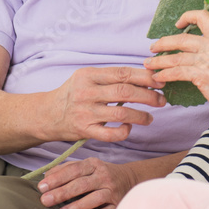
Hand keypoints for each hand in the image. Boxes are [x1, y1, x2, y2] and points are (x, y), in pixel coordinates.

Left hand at [37, 157, 134, 208]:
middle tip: (45, 201)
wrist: (129, 179)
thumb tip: (46, 176)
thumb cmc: (99, 174)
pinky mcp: (117, 205)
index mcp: (93, 164)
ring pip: (94, 199)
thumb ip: (66, 169)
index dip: (57, 178)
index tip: (42, 187)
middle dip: (62, 193)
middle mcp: (103, 176)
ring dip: (76, 207)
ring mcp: (111, 191)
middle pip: (81, 184)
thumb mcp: (86, 166)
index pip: (74, 169)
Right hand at [45, 66, 165, 143]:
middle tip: (162, 100)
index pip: (123, 73)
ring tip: (150, 118)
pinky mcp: (84, 130)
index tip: (160, 81)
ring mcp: (85, 112)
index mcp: (89, 75)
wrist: (46, 114)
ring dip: (141, 116)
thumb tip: (146, 77)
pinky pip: (110, 134)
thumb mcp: (88, 78)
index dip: (145, 77)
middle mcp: (86, 92)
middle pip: (125, 92)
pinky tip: (129, 128)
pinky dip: (124, 132)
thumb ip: (112, 77)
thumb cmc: (74, 94)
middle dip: (149, 96)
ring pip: (121, 114)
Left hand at [144, 10, 208, 127]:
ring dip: (159, 61)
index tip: (177, 24)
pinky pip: (177, 72)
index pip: (202, 16)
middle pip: (181, 38)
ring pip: (176, 57)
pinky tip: (159, 77)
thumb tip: (190, 47)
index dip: (187, 16)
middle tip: (153, 48)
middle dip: (163, 43)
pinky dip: (165, 74)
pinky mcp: (203, 75)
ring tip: (149, 65)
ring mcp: (208, 60)